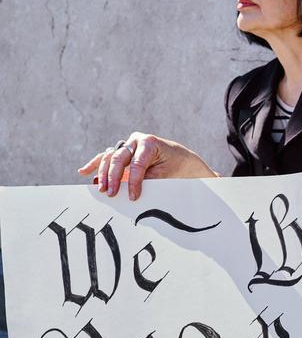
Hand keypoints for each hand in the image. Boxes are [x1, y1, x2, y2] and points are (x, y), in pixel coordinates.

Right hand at [78, 133, 214, 200]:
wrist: (183, 160)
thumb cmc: (176, 167)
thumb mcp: (165, 175)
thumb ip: (147, 180)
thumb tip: (127, 192)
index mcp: (149, 143)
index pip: (137, 164)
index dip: (133, 182)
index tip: (132, 197)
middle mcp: (136, 140)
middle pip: (118, 158)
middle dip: (113, 177)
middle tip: (110, 193)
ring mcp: (128, 145)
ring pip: (109, 157)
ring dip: (103, 173)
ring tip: (101, 188)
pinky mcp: (123, 151)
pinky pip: (106, 157)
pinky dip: (95, 164)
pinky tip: (83, 171)